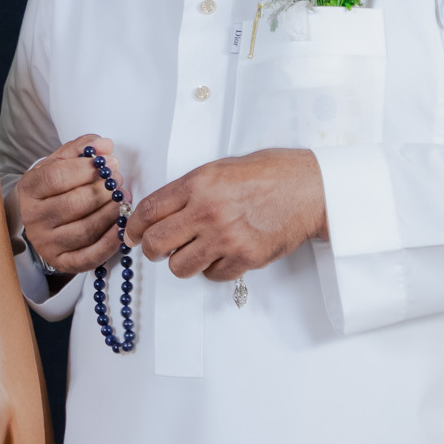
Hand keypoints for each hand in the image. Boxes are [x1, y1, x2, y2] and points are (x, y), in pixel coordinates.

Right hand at [16, 134, 127, 274]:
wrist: (41, 218)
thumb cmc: (55, 187)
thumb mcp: (59, 163)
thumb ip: (80, 150)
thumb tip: (104, 144)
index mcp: (29, 188)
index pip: (56, 177)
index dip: (87, 169)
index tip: (110, 162)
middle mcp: (33, 218)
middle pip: (73, 204)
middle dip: (103, 191)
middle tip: (119, 181)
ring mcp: (46, 243)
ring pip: (85, 229)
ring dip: (110, 213)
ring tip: (123, 199)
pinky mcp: (61, 262)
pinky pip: (90, 256)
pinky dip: (110, 241)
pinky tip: (122, 225)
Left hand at [124, 148, 326, 280]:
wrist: (311, 189)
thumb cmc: (271, 174)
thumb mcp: (221, 168)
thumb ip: (190, 189)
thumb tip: (162, 211)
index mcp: (199, 184)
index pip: (150, 211)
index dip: (134, 228)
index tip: (132, 235)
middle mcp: (208, 212)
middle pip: (157, 244)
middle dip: (152, 249)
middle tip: (157, 248)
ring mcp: (226, 238)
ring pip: (180, 267)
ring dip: (182, 262)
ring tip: (195, 250)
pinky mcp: (244, 258)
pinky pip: (211, 276)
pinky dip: (211, 269)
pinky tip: (221, 254)